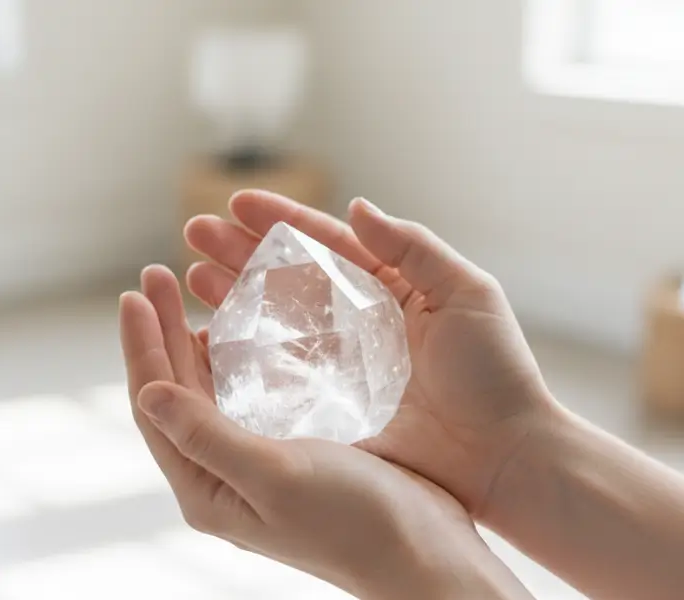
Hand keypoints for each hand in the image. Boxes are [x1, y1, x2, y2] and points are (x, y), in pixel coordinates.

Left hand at [118, 269, 522, 599]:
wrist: (420, 551)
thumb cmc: (354, 522)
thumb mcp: (276, 476)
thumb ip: (208, 436)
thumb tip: (147, 393)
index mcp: (205, 487)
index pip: (155, 404)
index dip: (142, 346)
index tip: (134, 293)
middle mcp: (219, 475)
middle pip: (174, 391)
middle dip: (161, 332)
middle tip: (153, 276)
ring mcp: (250, 463)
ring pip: (205, 390)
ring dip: (191, 341)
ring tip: (185, 295)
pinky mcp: (283, 450)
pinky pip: (241, 395)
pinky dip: (231, 359)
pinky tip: (237, 333)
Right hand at [184, 191, 556, 516]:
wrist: (504, 456)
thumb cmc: (496, 373)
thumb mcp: (467, 294)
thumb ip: (413, 246)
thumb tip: (356, 206)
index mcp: (390, 286)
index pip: (327, 243)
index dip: (281, 221)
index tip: (236, 203)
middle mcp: (358, 320)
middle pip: (288, 276)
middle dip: (241, 252)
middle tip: (193, 232)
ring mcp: (341, 363)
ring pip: (274, 319)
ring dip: (232, 295)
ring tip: (190, 275)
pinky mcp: (330, 404)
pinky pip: (279, 372)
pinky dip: (245, 353)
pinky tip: (211, 335)